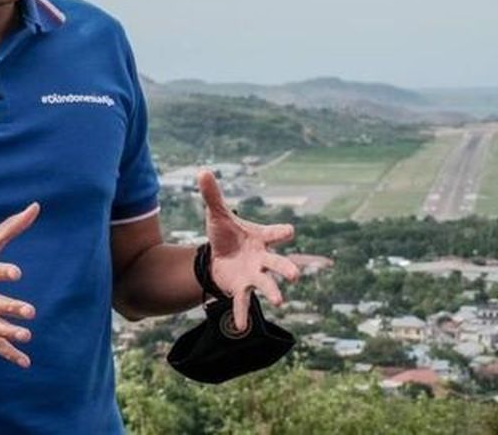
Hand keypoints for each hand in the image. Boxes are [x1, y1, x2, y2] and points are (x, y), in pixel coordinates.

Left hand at [198, 170, 298, 329]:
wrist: (217, 257)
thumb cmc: (225, 235)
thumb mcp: (217, 215)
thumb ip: (213, 195)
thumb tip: (202, 170)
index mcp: (260, 238)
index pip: (274, 233)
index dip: (281, 232)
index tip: (289, 231)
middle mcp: (262, 258)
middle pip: (278, 263)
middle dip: (286, 268)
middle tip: (295, 275)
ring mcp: (254, 275)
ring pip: (266, 284)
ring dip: (272, 292)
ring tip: (279, 301)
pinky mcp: (241, 288)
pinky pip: (244, 302)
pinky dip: (243, 315)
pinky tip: (241, 328)